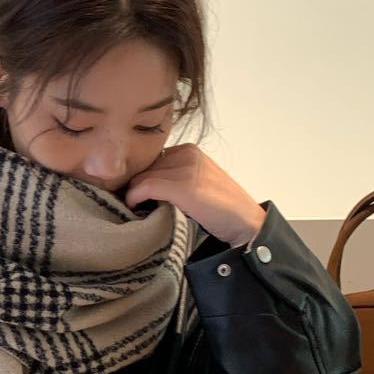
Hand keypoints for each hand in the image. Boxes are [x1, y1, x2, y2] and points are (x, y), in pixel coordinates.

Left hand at [124, 145, 265, 247]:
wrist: (247, 223)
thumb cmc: (220, 209)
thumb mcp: (196, 182)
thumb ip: (173, 176)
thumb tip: (137, 184)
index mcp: (189, 150)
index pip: (149, 158)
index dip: (137, 175)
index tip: (131, 192)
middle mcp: (187, 153)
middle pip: (143, 166)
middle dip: (133, 183)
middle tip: (127, 202)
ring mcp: (186, 169)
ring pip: (141, 176)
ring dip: (132, 193)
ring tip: (134, 208)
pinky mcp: (184, 186)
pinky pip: (146, 187)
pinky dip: (135, 197)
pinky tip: (135, 207)